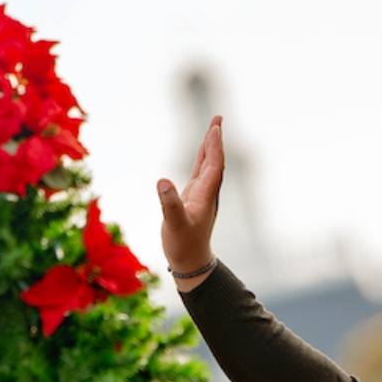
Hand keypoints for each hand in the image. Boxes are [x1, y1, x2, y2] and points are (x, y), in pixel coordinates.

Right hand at [155, 117, 224, 289]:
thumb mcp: (173, 224)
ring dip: (210, 146)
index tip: (216, 127)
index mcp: (206, 196)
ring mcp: (201, 195)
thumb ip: (168, 203)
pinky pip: (200, 173)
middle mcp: (207, 192)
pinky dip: (202, 159)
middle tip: (218, 118)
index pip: (213, 165)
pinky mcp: (194, 199)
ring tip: (213, 128)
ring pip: (208, 165)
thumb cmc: (183, 245)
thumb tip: (163, 181)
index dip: (214, 146)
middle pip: (214, 160)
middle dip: (215, 139)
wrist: (191, 262)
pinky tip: (202, 152)